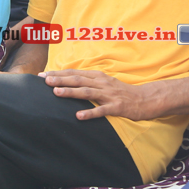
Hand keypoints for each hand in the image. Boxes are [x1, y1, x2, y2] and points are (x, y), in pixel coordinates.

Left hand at [41, 69, 157, 120]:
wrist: (146, 99)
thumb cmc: (122, 92)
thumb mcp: (105, 83)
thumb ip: (89, 82)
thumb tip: (69, 82)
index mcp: (98, 77)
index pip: (75, 73)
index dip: (59, 73)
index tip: (43, 75)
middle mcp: (102, 83)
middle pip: (78, 80)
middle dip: (60, 79)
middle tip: (45, 81)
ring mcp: (109, 95)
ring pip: (87, 92)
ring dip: (71, 92)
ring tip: (56, 93)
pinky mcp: (116, 107)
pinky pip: (101, 110)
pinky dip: (90, 113)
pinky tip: (78, 116)